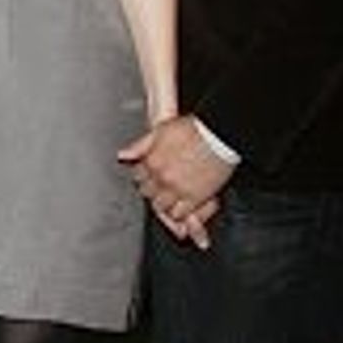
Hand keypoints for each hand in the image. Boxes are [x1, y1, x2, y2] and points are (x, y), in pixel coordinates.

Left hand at [118, 114, 233, 249]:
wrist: (219, 135)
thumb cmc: (194, 129)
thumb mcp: (161, 130)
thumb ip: (140, 145)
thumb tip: (122, 155)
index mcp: (152, 161)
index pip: (138, 177)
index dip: (145, 177)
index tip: (151, 177)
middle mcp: (161, 177)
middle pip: (148, 193)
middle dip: (153, 190)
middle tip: (162, 187)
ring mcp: (177, 189)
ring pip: (160, 206)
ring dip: (164, 203)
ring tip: (172, 197)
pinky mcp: (194, 198)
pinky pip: (179, 213)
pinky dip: (178, 212)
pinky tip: (182, 206)